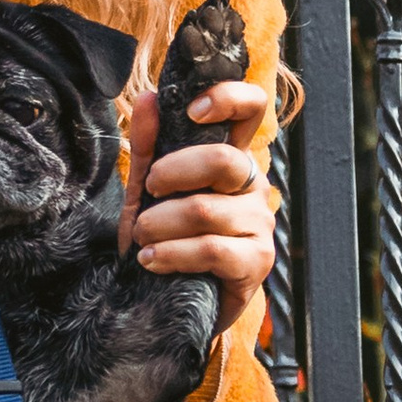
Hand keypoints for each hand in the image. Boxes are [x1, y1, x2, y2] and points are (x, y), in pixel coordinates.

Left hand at [118, 73, 274, 328]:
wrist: (165, 305)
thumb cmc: (164, 240)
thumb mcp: (148, 192)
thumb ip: (150, 147)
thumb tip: (150, 96)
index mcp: (231, 160)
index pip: (252, 110)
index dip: (229, 98)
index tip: (192, 110)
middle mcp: (253, 187)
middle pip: (222, 160)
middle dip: (172, 174)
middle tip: (149, 192)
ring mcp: (259, 225)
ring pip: (206, 211)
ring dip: (159, 225)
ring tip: (142, 240)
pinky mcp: (256, 263)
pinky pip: (211, 250)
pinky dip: (172, 254)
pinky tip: (151, 260)